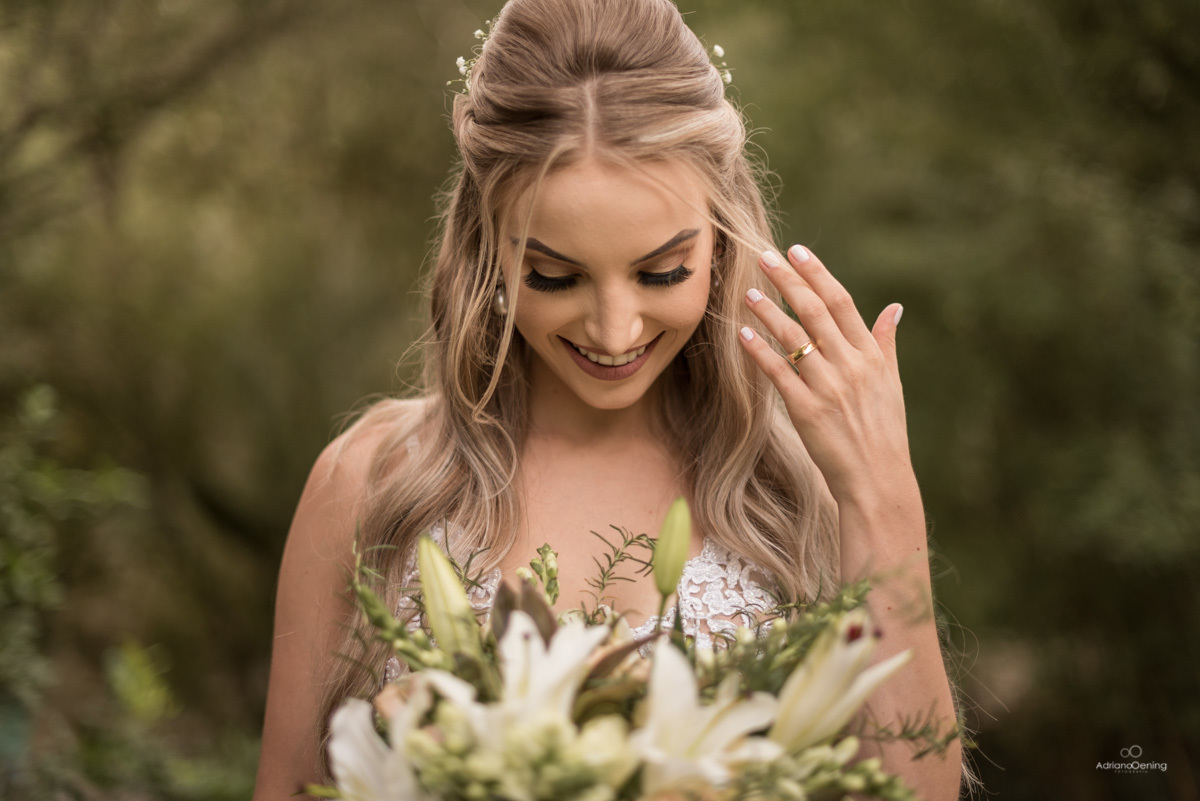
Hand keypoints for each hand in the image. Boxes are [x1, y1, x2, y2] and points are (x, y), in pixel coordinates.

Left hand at [737, 245, 914, 508]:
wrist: (878, 479)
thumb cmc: (883, 432)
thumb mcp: (890, 383)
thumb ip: (886, 342)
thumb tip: (894, 308)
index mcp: (871, 355)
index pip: (841, 302)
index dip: (817, 274)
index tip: (797, 251)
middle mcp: (851, 365)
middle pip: (815, 311)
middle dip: (788, 280)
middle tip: (764, 255)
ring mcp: (828, 387)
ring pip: (794, 338)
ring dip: (768, 311)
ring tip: (748, 291)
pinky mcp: (807, 410)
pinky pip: (779, 373)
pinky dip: (760, 351)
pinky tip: (743, 334)